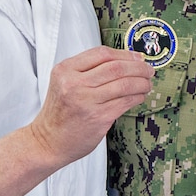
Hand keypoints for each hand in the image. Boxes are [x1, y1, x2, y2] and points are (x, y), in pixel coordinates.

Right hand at [27, 46, 153, 166]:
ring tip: (147, 83)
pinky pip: (125, 101)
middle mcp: (74, 84)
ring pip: (124, 84)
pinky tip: (140, 96)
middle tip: (148, 70)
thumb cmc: (59, 113)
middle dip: (138, 67)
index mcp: (65, 70)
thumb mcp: (63, 82)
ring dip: (141, 82)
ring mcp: (86, 101)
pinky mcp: (98, 118)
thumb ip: (87, 70)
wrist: (47, 142)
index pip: (101, 53)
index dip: (124, 54)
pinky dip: (137, 96)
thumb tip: (125, 61)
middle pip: (116, 67)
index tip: (137, 57)